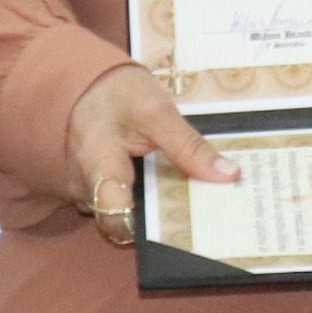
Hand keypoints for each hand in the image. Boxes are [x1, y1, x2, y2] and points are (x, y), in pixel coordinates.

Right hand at [61, 61, 232, 246]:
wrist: (86, 83)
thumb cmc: (118, 93)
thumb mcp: (158, 111)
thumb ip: (189, 146)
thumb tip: (227, 175)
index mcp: (98, 165)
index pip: (115, 216)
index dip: (145, 229)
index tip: (181, 226)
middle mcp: (84, 186)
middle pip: (121, 221)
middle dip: (157, 222)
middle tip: (197, 210)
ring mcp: (84, 190)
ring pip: (120, 214)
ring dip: (150, 209)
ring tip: (186, 195)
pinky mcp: (91, 189)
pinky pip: (118, 202)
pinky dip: (140, 198)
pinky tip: (164, 185)